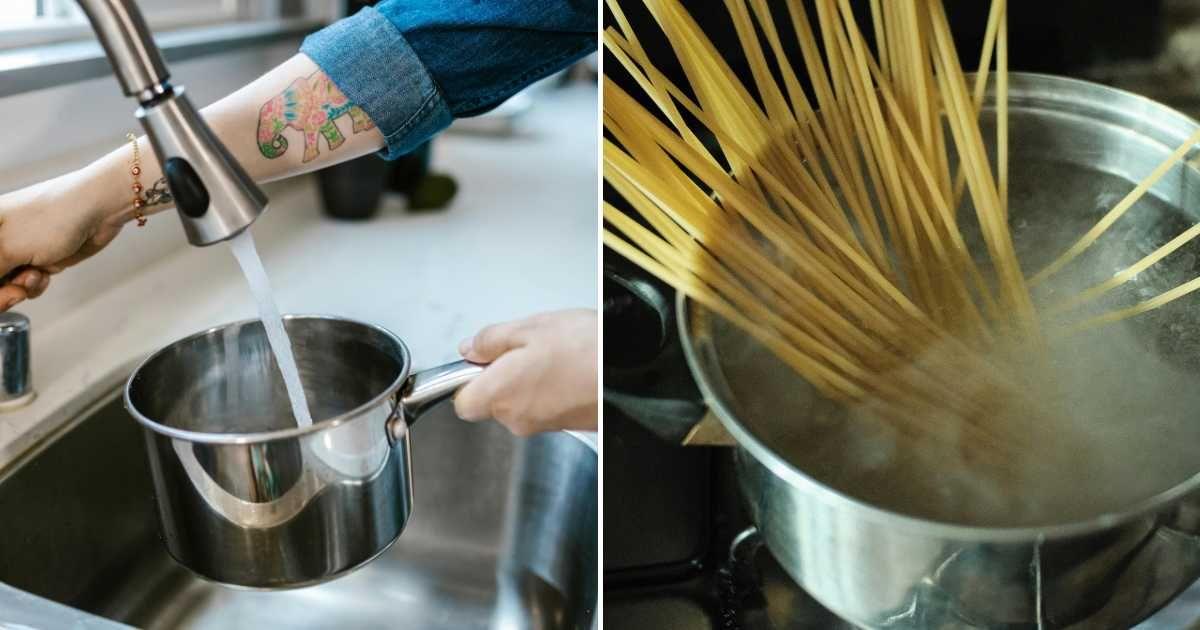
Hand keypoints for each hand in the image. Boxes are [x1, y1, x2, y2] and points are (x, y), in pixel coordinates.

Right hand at [0, 165, 124, 310]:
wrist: (98, 209)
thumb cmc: (53, 216)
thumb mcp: (8, 247)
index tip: (3, 289)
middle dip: (2, 290)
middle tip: (16, 291)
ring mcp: (18, 249)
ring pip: (7, 283)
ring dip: (20, 287)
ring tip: (34, 275)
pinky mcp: (39, 258)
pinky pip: (27, 282)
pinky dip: (35, 284)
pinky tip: (45, 274)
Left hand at [454, 309, 597, 435]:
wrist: (632, 371)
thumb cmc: (585, 349)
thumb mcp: (529, 327)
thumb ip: (491, 340)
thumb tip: (470, 349)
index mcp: (501, 393)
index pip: (461, 402)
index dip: (467, 380)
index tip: (481, 360)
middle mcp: (517, 418)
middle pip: (492, 403)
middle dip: (501, 376)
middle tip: (524, 349)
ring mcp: (541, 425)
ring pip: (519, 404)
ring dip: (529, 381)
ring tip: (554, 355)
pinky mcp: (564, 426)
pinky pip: (544, 407)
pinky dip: (550, 390)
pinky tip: (568, 368)